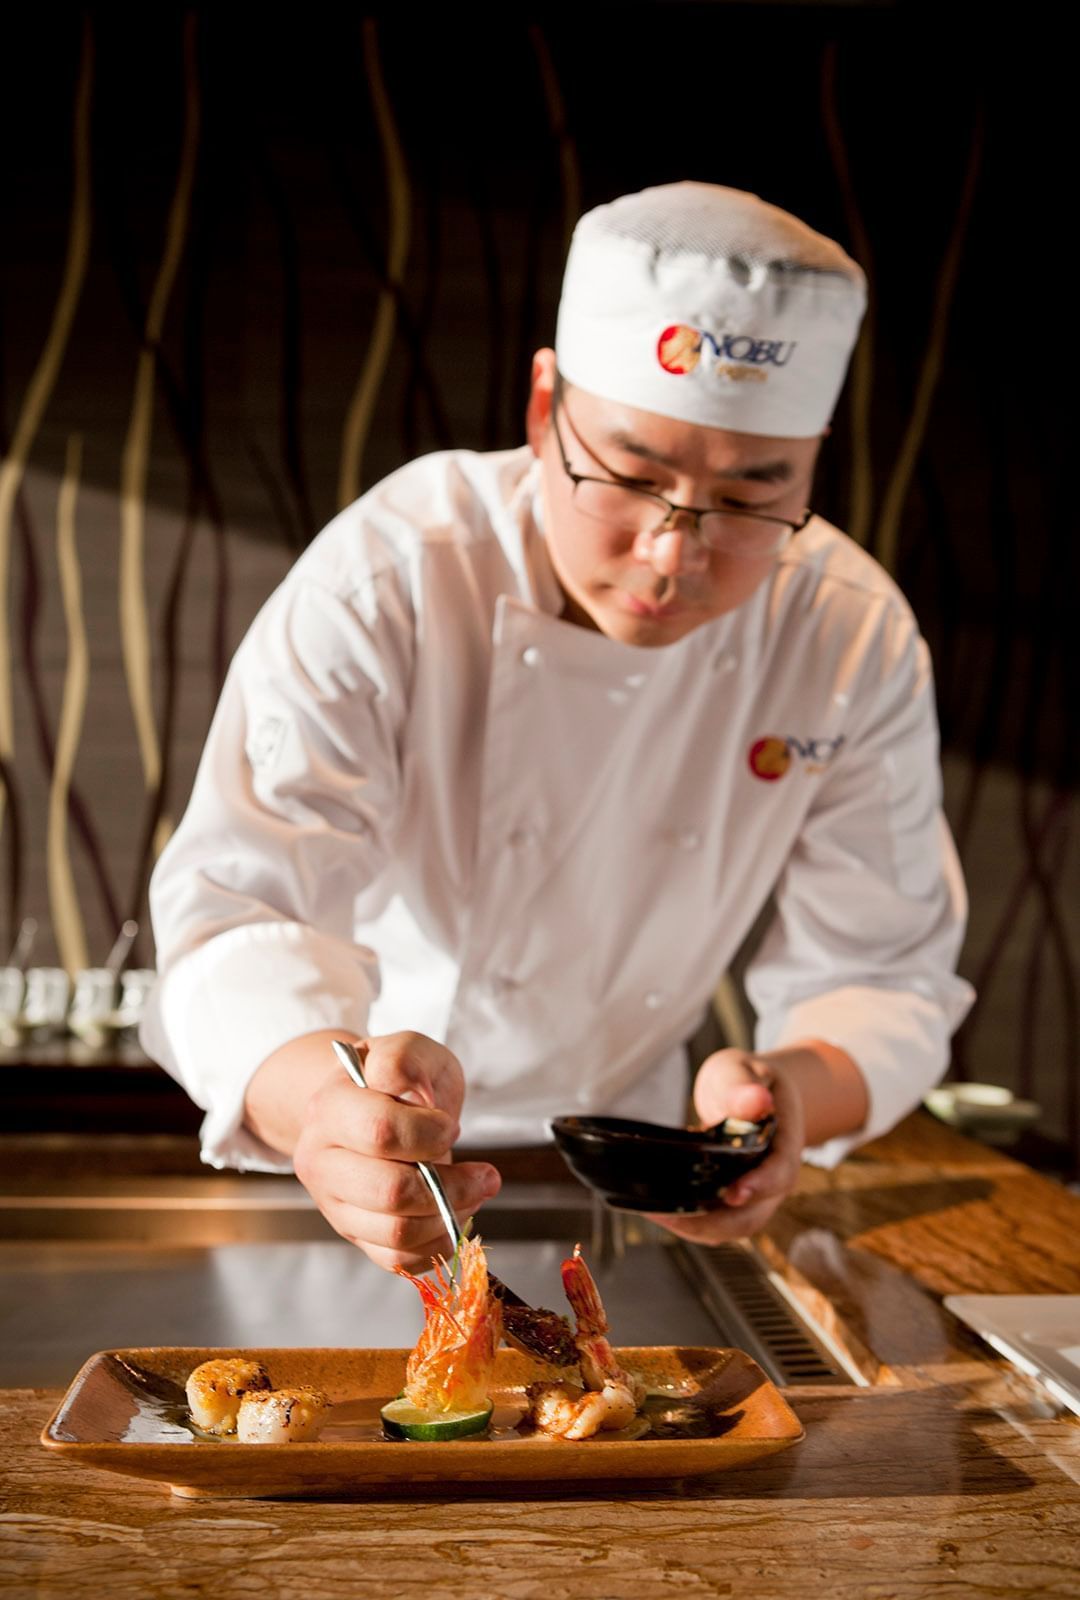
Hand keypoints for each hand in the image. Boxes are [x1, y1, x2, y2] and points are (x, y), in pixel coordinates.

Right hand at [291, 1031, 501, 1271]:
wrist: (368, 1105)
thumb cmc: (395, 1080)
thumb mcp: (408, 1050)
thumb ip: (406, 1058)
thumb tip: (405, 1089)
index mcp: (329, 1108)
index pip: (380, 1131)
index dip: (429, 1132)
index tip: (450, 1124)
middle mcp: (320, 1160)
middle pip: (389, 1192)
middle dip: (452, 1185)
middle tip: (483, 1173)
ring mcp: (334, 1203)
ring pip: (396, 1233)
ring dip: (450, 1216)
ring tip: (474, 1192)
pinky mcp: (353, 1234)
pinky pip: (397, 1260)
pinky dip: (437, 1244)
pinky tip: (454, 1216)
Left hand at [645, 1048, 805, 1245]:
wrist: (757, 1093)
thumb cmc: (749, 1081)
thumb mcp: (744, 1072)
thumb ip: (744, 1087)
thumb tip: (757, 1099)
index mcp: (783, 1145)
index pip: (779, 1175)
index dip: (758, 1187)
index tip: (732, 1194)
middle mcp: (772, 1178)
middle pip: (753, 1216)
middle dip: (715, 1223)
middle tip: (670, 1216)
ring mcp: (753, 1193)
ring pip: (732, 1227)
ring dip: (697, 1228)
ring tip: (657, 1215)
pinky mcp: (731, 1199)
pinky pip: (716, 1222)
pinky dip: (691, 1222)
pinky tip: (660, 1211)